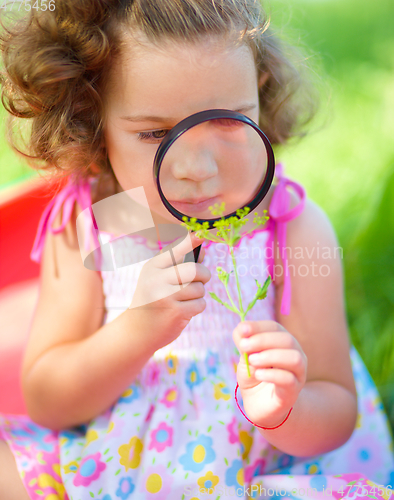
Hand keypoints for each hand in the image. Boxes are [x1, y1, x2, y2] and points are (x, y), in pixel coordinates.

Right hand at [129, 232, 210, 350]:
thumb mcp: (157, 278)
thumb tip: (203, 251)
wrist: (137, 330)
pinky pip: (200, 304)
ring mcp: (166, 297)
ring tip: (185, 299)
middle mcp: (157, 279)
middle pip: (195, 270)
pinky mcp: (175, 313)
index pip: (176, 250)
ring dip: (198, 294)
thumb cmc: (153, 299)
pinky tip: (185, 310)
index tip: (202, 234)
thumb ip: (179, 264)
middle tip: (201, 279)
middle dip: (204, 275)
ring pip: (200, 288)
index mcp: (153, 267)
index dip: (191, 241)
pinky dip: (197, 307)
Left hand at [232, 320, 306, 427]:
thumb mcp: (246, 357)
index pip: (275, 327)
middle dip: (263, 340)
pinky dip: (271, 374)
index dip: (258, 326)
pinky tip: (258, 374)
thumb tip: (240, 327)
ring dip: (271, 356)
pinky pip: (289, 380)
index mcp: (282, 342)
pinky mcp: (293, 391)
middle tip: (243, 346)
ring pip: (294, 358)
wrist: (259, 405)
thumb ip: (244, 343)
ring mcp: (298, 373)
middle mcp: (295, 354)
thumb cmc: (255, 376)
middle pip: (287, 340)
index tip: (242, 329)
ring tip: (252, 360)